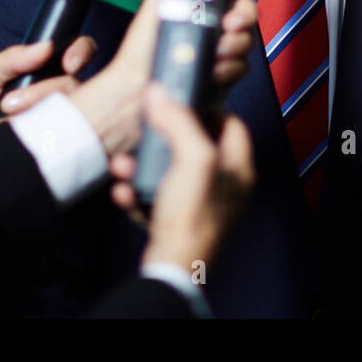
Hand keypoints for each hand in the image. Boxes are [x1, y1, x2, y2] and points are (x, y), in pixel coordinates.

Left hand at [0, 36, 96, 156]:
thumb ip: (13, 57)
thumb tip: (47, 46)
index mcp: (42, 69)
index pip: (77, 52)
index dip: (81, 52)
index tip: (70, 63)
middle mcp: (54, 92)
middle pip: (74, 82)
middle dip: (47, 90)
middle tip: (10, 103)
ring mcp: (56, 118)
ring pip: (70, 108)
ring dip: (37, 111)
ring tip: (6, 118)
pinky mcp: (54, 142)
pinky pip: (63, 135)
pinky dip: (41, 133)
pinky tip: (21, 135)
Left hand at [67, 0, 259, 155]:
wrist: (135, 93)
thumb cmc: (140, 51)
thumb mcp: (158, 1)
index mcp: (198, 2)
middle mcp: (211, 24)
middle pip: (246, 12)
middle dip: (242, 16)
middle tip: (227, 23)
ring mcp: (218, 49)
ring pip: (246, 40)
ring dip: (232, 46)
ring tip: (211, 50)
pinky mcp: (222, 74)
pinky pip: (241, 67)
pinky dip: (228, 68)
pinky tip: (212, 68)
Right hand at [108, 85, 254, 271]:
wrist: (170, 268)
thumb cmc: (192, 220)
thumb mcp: (192, 160)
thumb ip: (179, 122)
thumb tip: (162, 93)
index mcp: (238, 168)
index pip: (230, 123)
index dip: (206, 108)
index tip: (181, 102)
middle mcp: (223, 185)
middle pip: (194, 145)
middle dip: (162, 138)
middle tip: (145, 131)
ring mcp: (200, 203)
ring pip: (169, 170)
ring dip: (142, 165)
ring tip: (124, 166)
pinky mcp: (177, 219)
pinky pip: (155, 195)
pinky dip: (137, 191)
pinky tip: (124, 192)